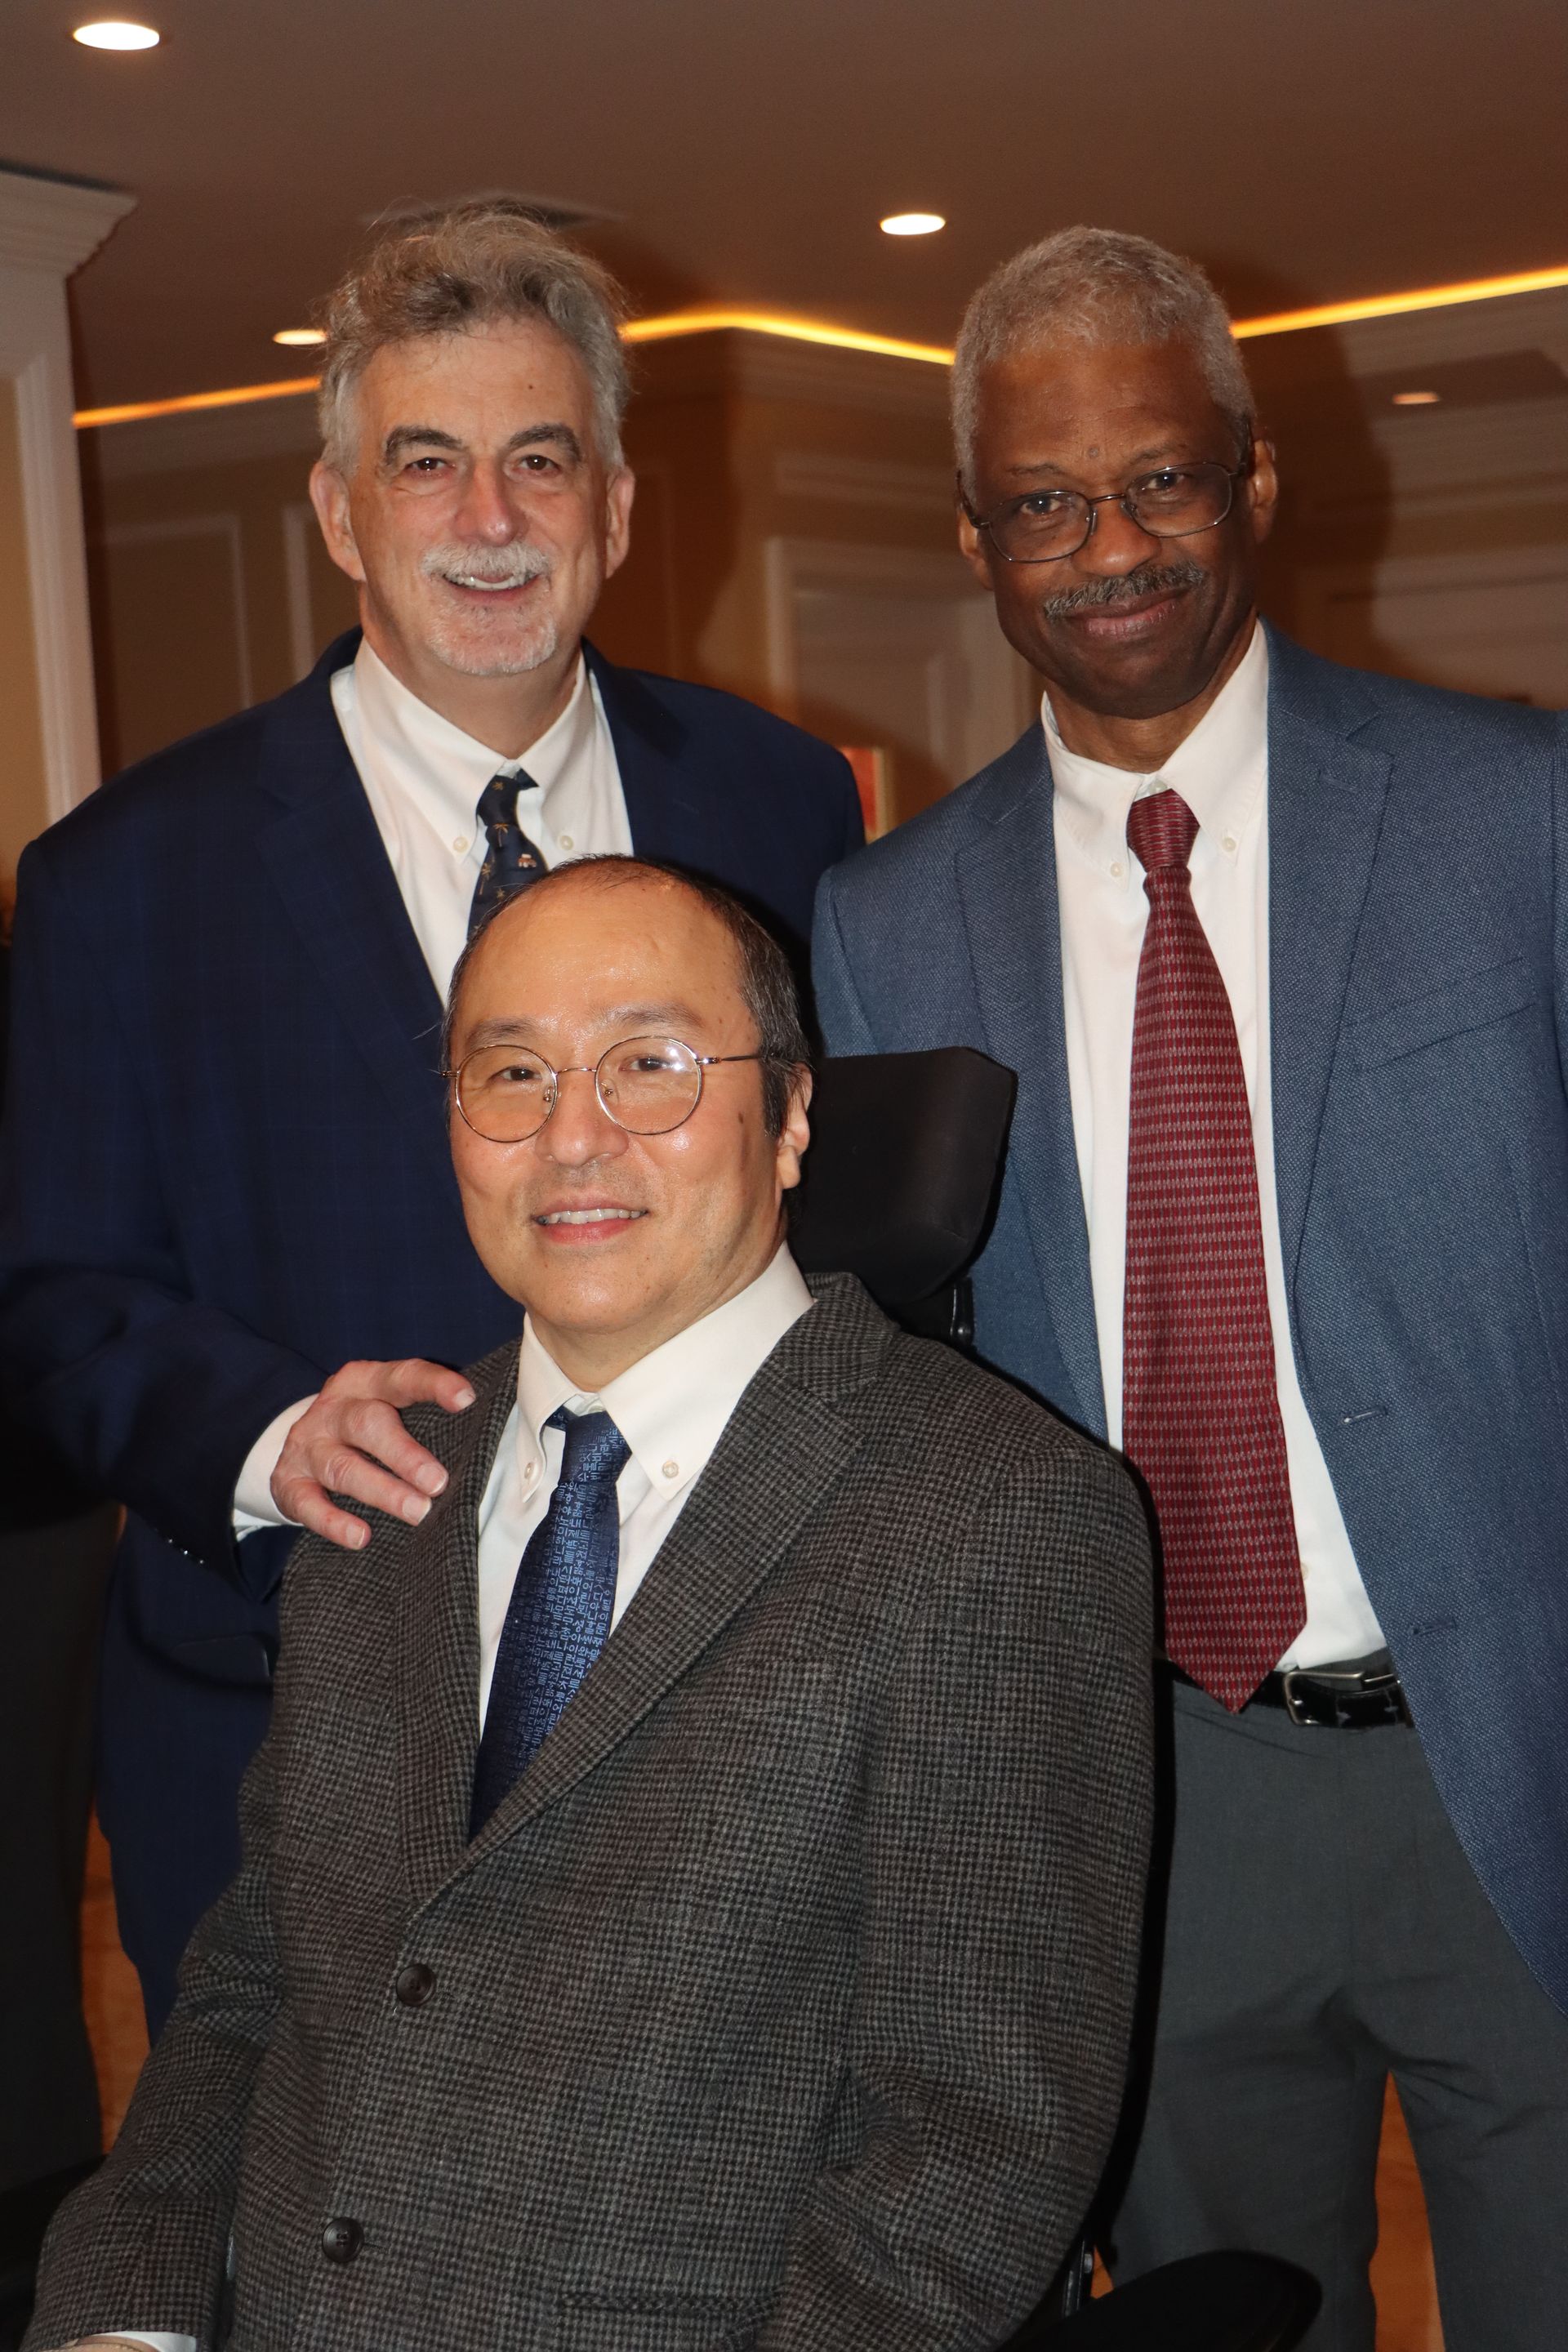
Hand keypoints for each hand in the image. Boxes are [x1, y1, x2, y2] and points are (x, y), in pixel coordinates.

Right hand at [271, 1358, 476, 1549]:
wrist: (302, 1444)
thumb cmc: (369, 1428)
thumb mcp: (392, 1408)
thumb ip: (428, 1418)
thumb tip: (488, 1444)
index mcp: (367, 1381)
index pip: (403, 1375)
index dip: (433, 1384)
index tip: (467, 1398)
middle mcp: (334, 1408)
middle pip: (367, 1423)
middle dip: (405, 1454)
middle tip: (438, 1483)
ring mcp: (308, 1444)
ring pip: (342, 1466)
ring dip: (381, 1491)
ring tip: (417, 1512)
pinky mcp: (287, 1481)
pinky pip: (307, 1502)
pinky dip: (332, 1521)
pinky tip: (360, 1537)